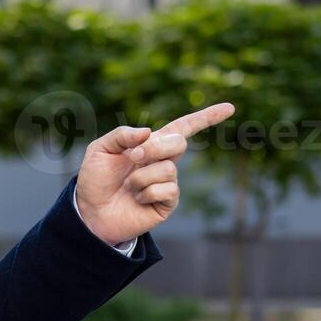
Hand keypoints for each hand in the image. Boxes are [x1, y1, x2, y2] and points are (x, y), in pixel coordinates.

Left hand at [75, 103, 235, 245]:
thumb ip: (120, 135)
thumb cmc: (95, 180)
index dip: (207, 117)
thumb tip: (148, 131)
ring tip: (128, 187)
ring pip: (168, 169)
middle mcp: (163, 161)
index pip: (184, 127)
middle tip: (132, 159)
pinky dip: (147, 193)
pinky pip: (168, 190)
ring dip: (141, 177)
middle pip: (178, 142)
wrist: (90, 212)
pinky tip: (137, 200)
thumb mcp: (100, 150)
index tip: (230, 108)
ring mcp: (167, 182)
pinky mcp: (167, 203)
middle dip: (154, 148)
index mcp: (150, 144)